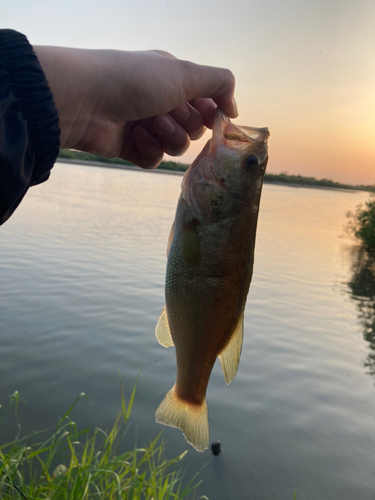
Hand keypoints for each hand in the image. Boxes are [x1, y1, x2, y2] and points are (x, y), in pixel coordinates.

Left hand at [34, 47, 236, 168]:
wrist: (86, 100)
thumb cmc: (136, 80)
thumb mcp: (185, 73)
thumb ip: (219, 83)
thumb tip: (234, 108)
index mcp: (172, 80)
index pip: (206, 102)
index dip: (214, 112)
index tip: (218, 118)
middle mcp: (160, 101)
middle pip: (194, 127)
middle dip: (187, 122)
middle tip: (171, 113)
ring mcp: (145, 125)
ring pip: (176, 145)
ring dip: (169, 136)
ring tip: (150, 123)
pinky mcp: (131, 148)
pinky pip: (154, 159)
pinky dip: (149, 150)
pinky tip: (136, 137)